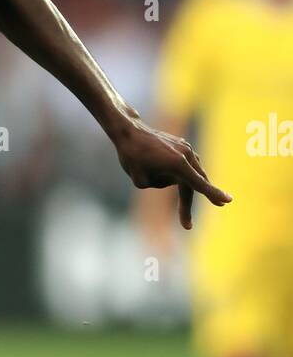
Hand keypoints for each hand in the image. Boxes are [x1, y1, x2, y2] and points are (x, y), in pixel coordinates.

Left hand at [114, 118, 231, 228]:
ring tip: (166, 193)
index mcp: (178, 164)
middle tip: (186, 225)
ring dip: (183, 187)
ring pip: (191, 174)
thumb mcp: (142, 181)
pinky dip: (180, 174)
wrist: (128, 131)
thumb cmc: (132, 157)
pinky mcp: (181, 146)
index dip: (213, 194)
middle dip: (187, 205)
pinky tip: (161, 170)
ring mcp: (185, 148)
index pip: (199, 184)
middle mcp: (186, 154)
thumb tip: (173, 180)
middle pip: (195, 184)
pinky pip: (185, 165)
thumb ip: (162, 184)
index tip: (228, 201)